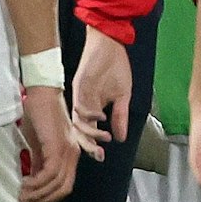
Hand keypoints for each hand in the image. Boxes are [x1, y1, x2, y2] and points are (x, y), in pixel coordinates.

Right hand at [20, 86, 79, 201]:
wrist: (40, 94)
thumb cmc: (38, 115)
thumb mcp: (38, 144)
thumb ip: (38, 162)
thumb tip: (33, 181)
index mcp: (70, 154)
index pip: (66, 185)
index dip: (50, 197)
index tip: (34, 201)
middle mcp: (72, 154)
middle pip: (64, 188)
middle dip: (45, 200)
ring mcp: (67, 150)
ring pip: (56, 183)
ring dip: (38, 193)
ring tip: (23, 194)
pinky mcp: (57, 146)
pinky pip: (49, 173)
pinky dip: (37, 182)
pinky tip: (25, 182)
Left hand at [71, 25, 130, 160]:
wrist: (111, 44)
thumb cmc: (116, 67)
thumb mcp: (122, 96)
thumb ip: (120, 117)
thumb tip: (121, 138)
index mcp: (93, 109)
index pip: (90, 133)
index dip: (94, 146)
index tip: (103, 157)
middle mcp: (84, 106)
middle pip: (81, 132)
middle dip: (89, 146)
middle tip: (99, 155)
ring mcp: (80, 96)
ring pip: (78, 122)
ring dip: (90, 133)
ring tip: (103, 138)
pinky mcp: (79, 85)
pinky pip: (80, 104)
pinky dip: (89, 114)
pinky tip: (101, 116)